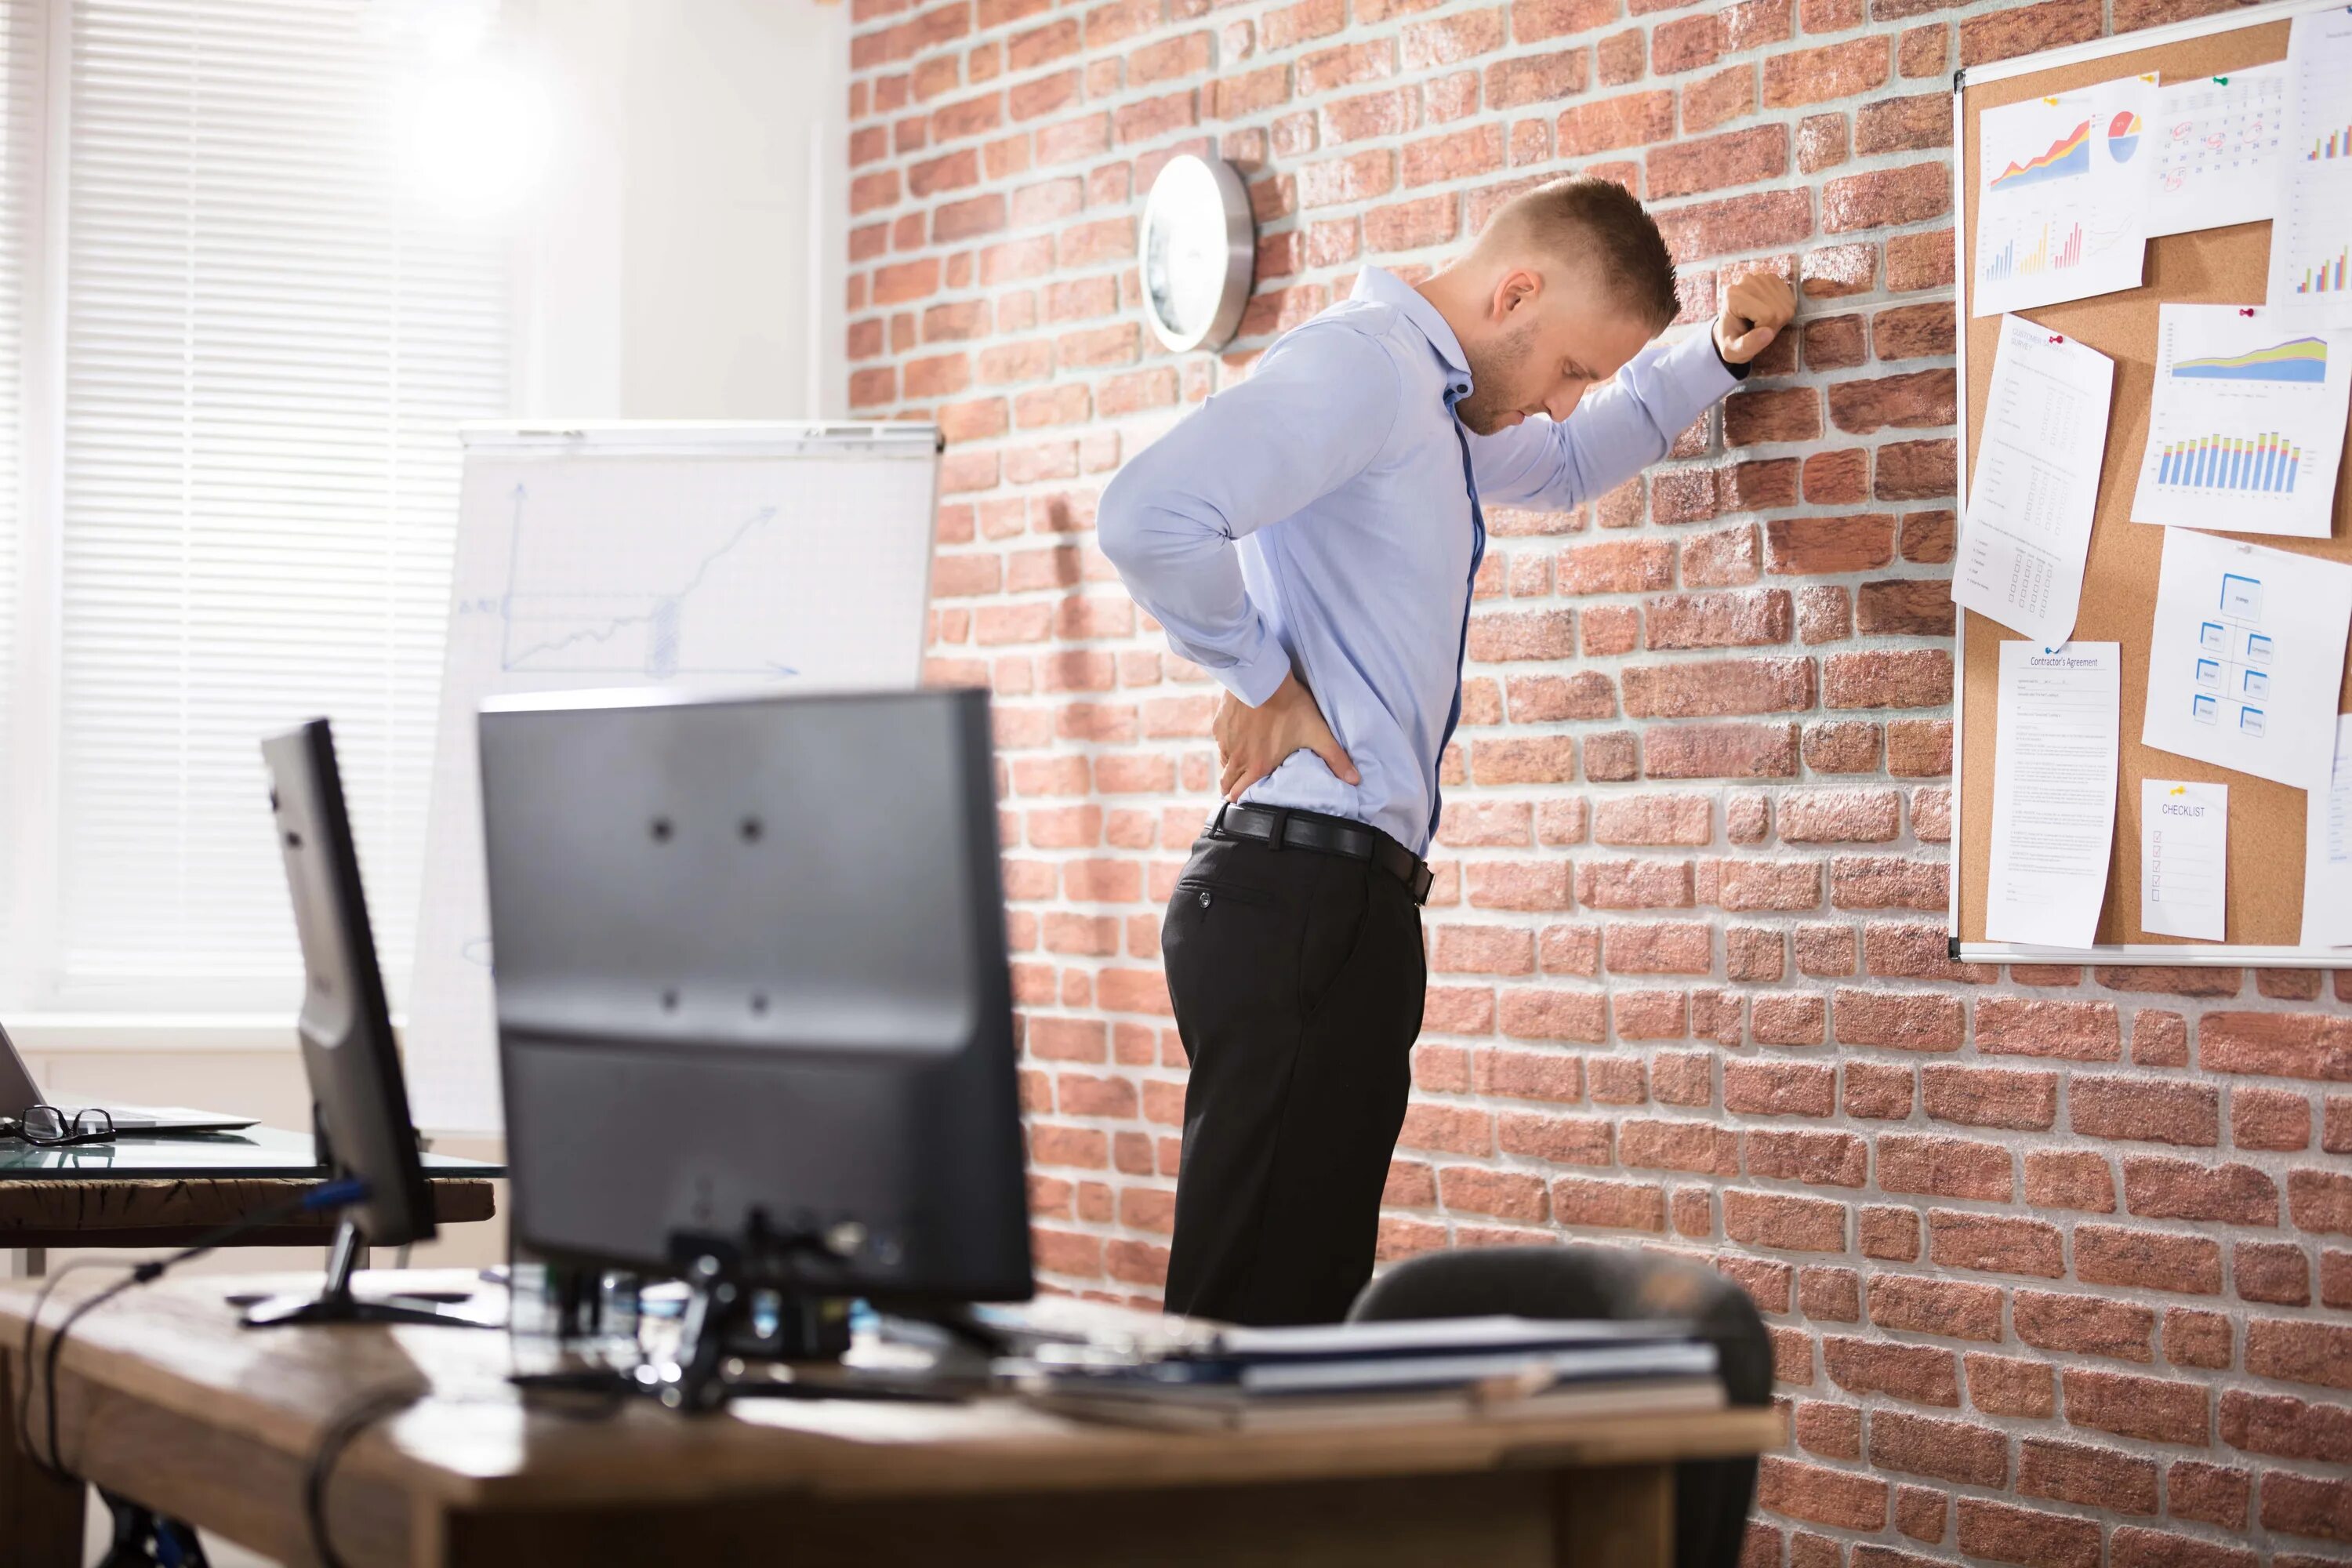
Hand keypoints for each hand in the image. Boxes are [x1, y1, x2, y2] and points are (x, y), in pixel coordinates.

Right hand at [1214, 672, 1358, 801]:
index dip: (1242, 800)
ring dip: (1231, 766)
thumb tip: (1355, 780)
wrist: (1264, 678)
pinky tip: (1239, 736)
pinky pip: (1220, 742)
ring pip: (1223, 762)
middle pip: (1226, 784)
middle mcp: (1237, 758)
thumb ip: (1335, 758)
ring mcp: (1225, 741)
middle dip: (1233, 788)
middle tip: (1242, 786)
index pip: (1239, 795)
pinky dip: (1228, 743)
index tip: (1247, 800)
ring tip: (1243, 761)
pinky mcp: (1219, 725)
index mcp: (1257, 766)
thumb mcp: (1317, 733)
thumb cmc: (1290, 706)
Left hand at [1713, 272, 1796, 364]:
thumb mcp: (1734, 351)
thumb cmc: (1732, 342)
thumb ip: (1748, 345)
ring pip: (1785, 303)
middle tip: (1757, 328)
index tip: (1753, 333)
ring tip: (1762, 320)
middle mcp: (1746, 280)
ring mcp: (1760, 277)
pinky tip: (1770, 311)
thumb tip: (1768, 333)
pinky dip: (1784, 308)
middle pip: (1778, 308)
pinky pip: (1789, 296)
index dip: (1766, 329)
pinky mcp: (1771, 278)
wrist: (1731, 328)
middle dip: (1773, 323)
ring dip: (1779, 316)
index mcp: (1733, 296)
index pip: (1767, 315)